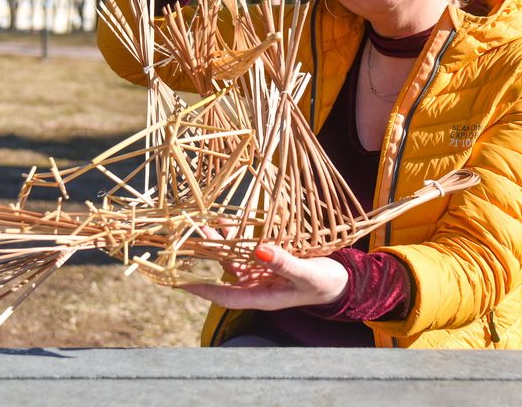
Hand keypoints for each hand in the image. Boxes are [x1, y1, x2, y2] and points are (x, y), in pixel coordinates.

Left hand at [180, 237, 348, 310]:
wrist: (341, 280)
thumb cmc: (326, 282)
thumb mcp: (306, 274)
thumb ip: (283, 263)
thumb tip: (258, 250)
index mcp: (263, 297)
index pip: (226, 297)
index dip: (204, 290)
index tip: (180, 282)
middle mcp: (257, 286)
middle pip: (224, 273)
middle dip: (206, 257)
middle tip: (187, 239)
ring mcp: (262, 273)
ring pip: (233, 258)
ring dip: (218, 242)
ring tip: (202, 224)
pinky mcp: (268, 261)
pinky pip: (246, 249)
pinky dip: (236, 237)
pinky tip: (227, 222)